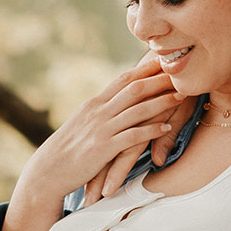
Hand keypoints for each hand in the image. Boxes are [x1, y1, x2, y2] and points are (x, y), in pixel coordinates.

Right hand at [26, 56, 183, 208]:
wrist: (48, 171)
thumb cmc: (68, 150)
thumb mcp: (83, 124)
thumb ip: (101, 113)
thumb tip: (118, 105)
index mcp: (94, 103)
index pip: (124, 79)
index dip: (146, 68)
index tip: (164, 59)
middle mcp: (98, 111)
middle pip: (134, 89)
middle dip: (159, 79)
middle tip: (180, 72)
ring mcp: (101, 129)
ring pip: (137, 109)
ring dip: (162, 102)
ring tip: (181, 97)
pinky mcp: (103, 148)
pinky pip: (132, 136)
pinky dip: (151, 130)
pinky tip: (167, 128)